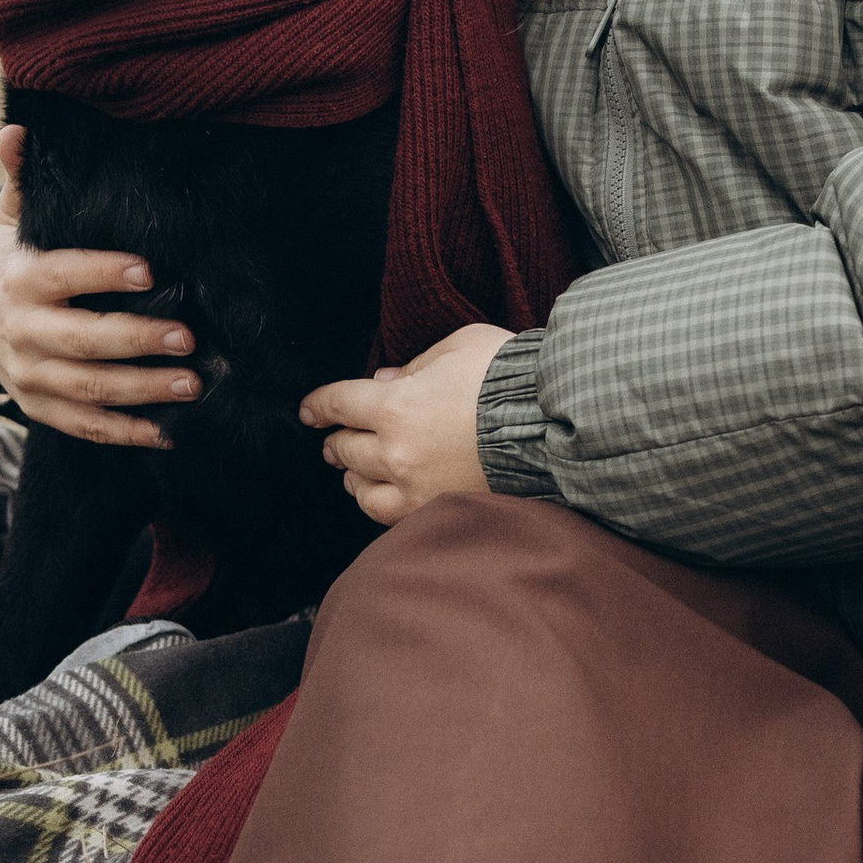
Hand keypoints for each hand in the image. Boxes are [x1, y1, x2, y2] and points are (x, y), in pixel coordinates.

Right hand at [0, 124, 203, 448]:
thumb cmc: (16, 261)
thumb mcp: (15, 223)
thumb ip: (24, 182)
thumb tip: (17, 131)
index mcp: (21, 281)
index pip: (65, 274)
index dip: (104, 272)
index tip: (151, 269)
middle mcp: (23, 332)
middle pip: (83, 340)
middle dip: (137, 340)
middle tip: (189, 338)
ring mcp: (31, 376)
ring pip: (89, 388)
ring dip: (142, 391)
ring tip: (192, 385)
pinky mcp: (42, 408)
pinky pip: (86, 427)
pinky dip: (125, 433)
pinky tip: (168, 433)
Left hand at [302, 325, 510, 524]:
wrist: (553, 427)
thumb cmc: (509, 379)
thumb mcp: (460, 346)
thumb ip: (416, 364)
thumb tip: (386, 381)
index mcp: (396, 406)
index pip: (339, 404)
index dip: (318, 405)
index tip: (309, 410)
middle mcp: (398, 452)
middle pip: (346, 449)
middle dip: (337, 440)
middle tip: (334, 440)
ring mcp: (418, 487)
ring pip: (363, 489)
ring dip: (354, 476)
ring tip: (353, 471)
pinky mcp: (440, 510)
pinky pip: (392, 516)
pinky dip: (379, 504)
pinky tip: (382, 496)